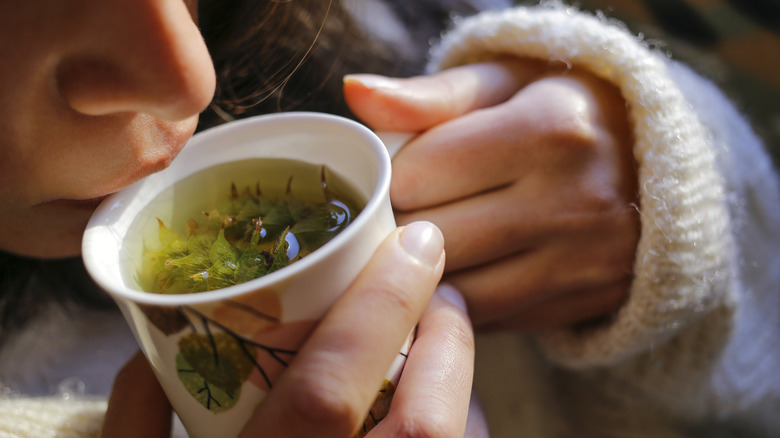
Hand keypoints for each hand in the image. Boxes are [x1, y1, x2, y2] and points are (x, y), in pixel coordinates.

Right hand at [100, 222, 485, 436]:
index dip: (380, 307)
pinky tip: (446, 405)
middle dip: (448, 340)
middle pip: (426, 425)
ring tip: (446, 337)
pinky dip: (466, 425)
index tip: (417, 240)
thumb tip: (144, 359)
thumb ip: (138, 427)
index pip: (329, 394)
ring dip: (464, 383)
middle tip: (443, 289)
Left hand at [345, 58, 639, 330]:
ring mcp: (584, 262)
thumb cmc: (563, 110)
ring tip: (419, 247)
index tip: (391, 175)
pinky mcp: (587, 302)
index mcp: (549, 129)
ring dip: (421, 277)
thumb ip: (430, 94)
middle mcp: (573, 201)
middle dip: (396, 231)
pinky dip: (461, 303)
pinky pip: (491, 321)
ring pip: (456, 293)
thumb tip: (356, 92)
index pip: (417, 175)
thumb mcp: (505, 82)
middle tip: (393, 215)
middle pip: (431, 241)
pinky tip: (459, 274)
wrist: (660, 163)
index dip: (387, 179)